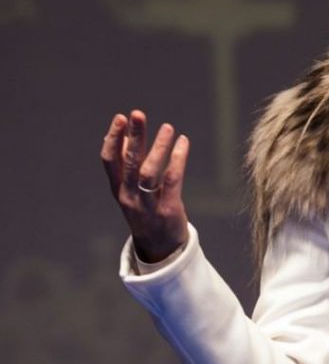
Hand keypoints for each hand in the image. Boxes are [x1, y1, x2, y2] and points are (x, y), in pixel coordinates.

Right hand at [101, 110, 189, 262]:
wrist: (160, 249)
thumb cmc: (147, 212)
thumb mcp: (132, 191)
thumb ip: (129, 167)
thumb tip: (127, 137)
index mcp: (118, 190)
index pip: (109, 161)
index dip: (113, 139)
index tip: (119, 118)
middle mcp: (129, 197)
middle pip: (129, 162)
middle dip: (133, 136)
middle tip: (137, 114)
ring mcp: (148, 205)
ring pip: (150, 172)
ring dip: (158, 147)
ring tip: (167, 127)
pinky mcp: (168, 210)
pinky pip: (172, 180)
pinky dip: (178, 159)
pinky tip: (183, 142)